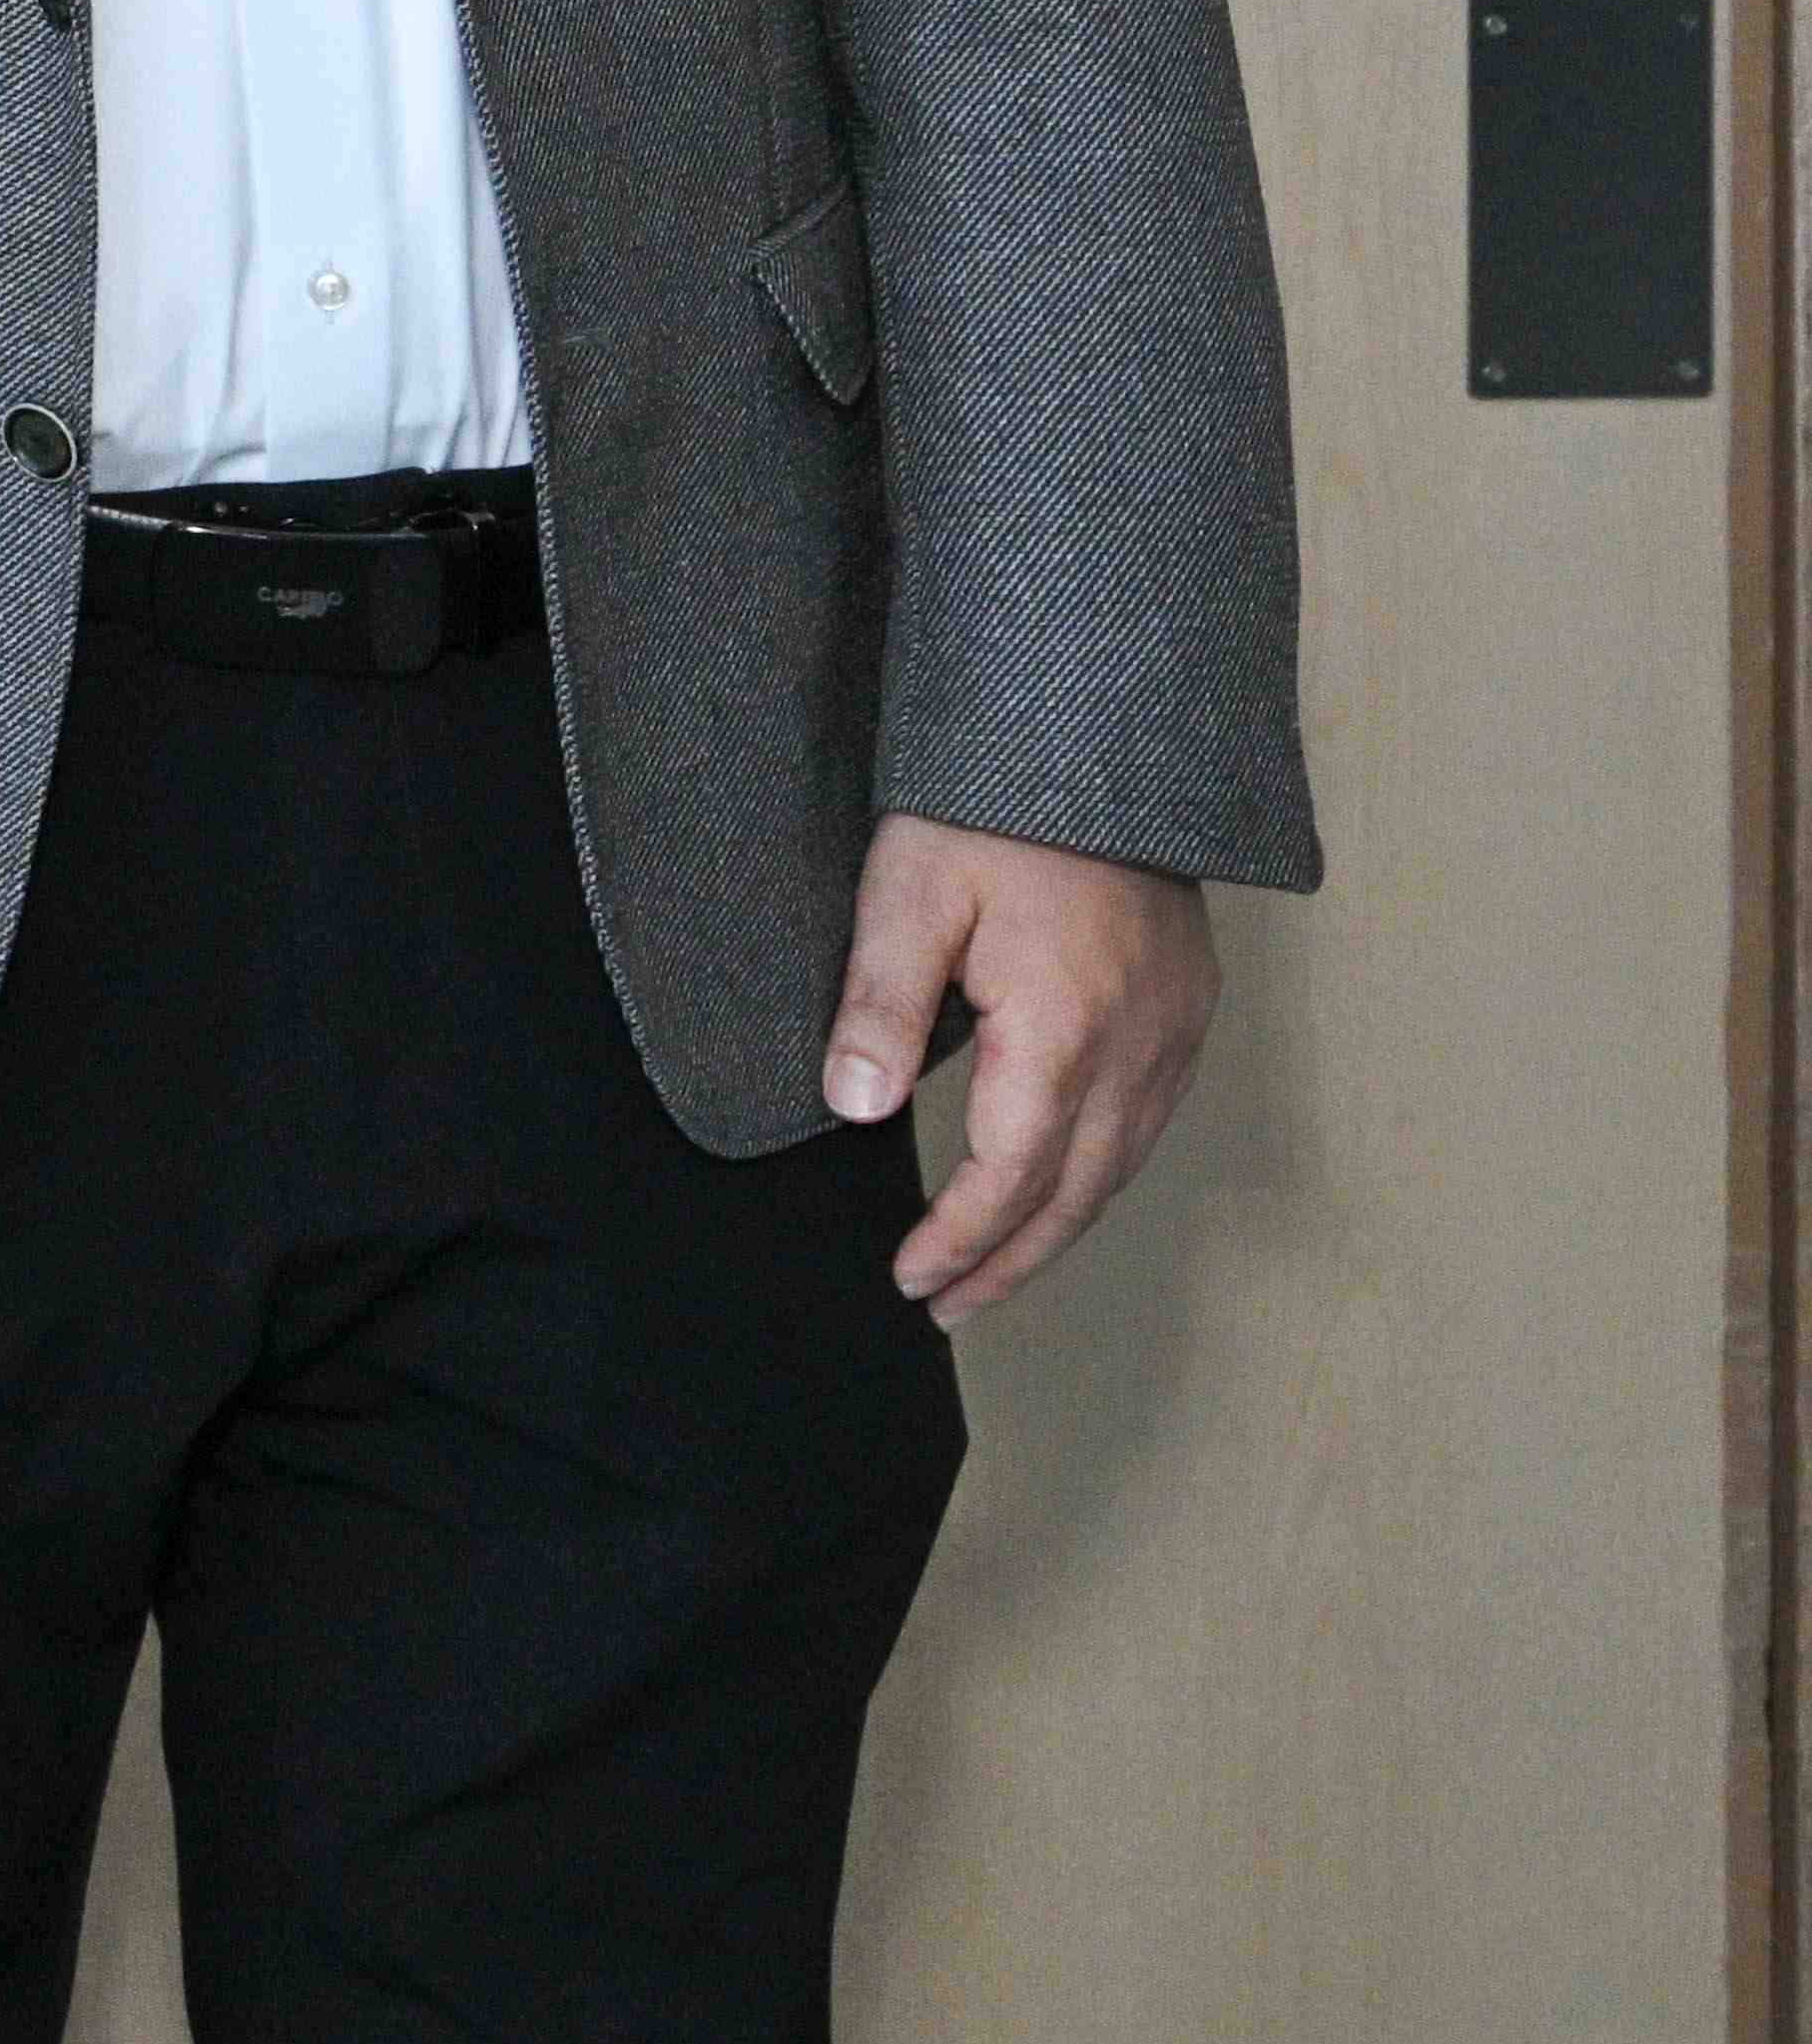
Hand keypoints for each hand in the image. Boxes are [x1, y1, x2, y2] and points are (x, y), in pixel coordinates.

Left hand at [833, 814, 1217, 1322]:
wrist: (1102, 733)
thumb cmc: (992, 806)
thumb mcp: (909, 890)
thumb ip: (881, 1004)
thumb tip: (854, 1110)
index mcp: (1067, 1026)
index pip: (1012, 1172)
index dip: (963, 1237)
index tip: (914, 1280)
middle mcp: (1138, 1044)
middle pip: (1076, 1191)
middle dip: (1010, 1261)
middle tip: (948, 1310)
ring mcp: (1176, 1029)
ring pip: (1120, 1166)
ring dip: (1057, 1228)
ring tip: (992, 1274)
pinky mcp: (1189, 1007)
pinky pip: (1147, 1122)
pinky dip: (1098, 1175)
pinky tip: (1059, 1190)